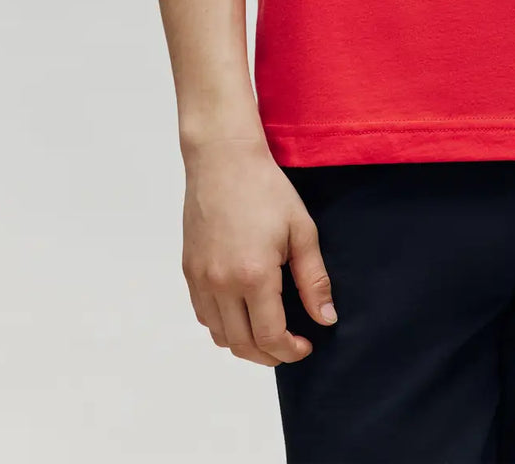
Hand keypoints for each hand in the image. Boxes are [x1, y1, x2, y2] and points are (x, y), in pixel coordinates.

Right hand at [181, 135, 336, 366]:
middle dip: (269, 355)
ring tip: (267, 332)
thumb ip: (313, 280)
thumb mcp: (301, 231)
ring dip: (244, 343)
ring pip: (219, 334)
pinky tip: (241, 312)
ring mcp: (200, 278)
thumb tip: (326, 319)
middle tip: (289, 348)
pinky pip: (203, 314)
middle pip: (242, 345)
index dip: (290, 351)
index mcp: (253, 276)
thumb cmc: (266, 189)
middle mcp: (220, 284)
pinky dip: (223, 324)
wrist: (224, 160)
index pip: (270, 336)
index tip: (306, 345)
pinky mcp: (188, 269)